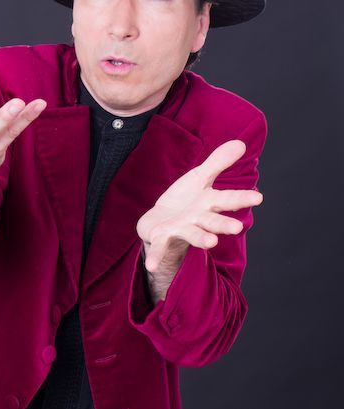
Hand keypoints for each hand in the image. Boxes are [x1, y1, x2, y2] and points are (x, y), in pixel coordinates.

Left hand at [136, 140, 262, 271]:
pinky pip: (158, 247)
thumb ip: (218, 162)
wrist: (160, 222)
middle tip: (237, 227)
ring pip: (192, 234)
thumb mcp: (200, 178)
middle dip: (224, 224)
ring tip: (211, 242)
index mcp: (208, 203)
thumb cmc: (185, 200)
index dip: (241, 198)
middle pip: (213, 221)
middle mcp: (197, 219)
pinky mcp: (161, 237)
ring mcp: (180, 229)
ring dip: (201, 238)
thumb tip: (241, 142)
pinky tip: (150, 266)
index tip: (258, 197)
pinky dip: (155, 256)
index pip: (227, 199)